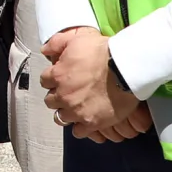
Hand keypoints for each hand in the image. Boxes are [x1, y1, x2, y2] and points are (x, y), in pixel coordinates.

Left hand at [39, 27, 149, 141]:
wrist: (126, 68)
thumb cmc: (103, 51)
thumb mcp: (77, 39)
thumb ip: (57, 43)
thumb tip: (45, 50)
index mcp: (58, 75)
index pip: (45, 80)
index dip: (54, 77)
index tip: (62, 76)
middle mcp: (63, 96)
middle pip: (50, 101)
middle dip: (58, 95)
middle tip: (70, 91)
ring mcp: (76, 111)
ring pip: (61, 117)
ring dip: (66, 112)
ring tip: (77, 107)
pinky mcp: (91, 123)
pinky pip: (78, 132)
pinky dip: (80, 127)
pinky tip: (86, 120)